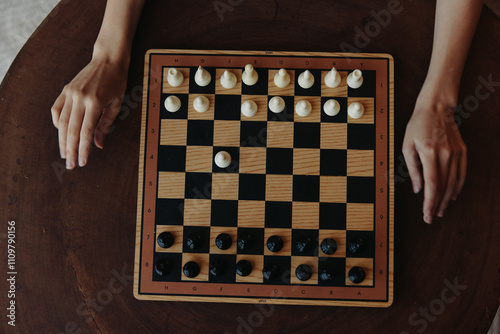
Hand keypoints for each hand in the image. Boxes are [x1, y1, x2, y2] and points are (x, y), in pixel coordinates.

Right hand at [51, 56, 127, 168]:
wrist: (108, 59)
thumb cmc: (116, 82)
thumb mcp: (116, 104)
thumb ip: (106, 125)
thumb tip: (98, 145)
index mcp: (95, 102)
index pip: (86, 132)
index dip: (83, 149)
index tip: (83, 162)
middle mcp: (79, 98)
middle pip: (71, 130)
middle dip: (70, 150)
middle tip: (71, 165)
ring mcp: (70, 93)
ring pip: (61, 122)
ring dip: (62, 140)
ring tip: (65, 154)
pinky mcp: (65, 90)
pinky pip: (56, 110)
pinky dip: (57, 123)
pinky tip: (61, 134)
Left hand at [402, 91, 466, 223]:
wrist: (437, 108)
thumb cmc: (418, 125)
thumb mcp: (407, 145)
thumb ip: (412, 168)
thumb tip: (418, 188)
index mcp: (430, 152)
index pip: (431, 183)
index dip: (429, 202)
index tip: (426, 214)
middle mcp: (445, 154)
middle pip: (443, 186)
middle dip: (436, 204)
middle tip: (431, 217)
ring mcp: (456, 153)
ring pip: (453, 182)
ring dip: (446, 199)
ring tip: (439, 211)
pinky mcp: (462, 152)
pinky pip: (461, 173)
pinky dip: (458, 187)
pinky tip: (452, 196)